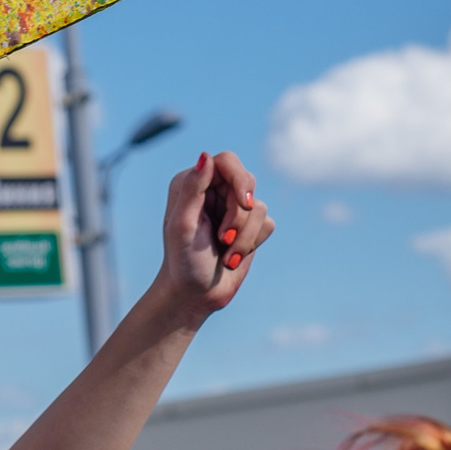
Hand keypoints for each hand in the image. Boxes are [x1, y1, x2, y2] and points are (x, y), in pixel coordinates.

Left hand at [151, 151, 272, 320]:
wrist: (196, 294)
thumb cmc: (184, 261)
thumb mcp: (183, 225)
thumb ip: (193, 188)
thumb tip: (205, 155)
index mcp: (192, 183)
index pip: (227, 161)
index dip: (240, 178)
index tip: (244, 203)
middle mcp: (213, 190)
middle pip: (247, 183)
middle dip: (239, 217)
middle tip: (223, 238)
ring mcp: (232, 208)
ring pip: (258, 207)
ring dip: (244, 236)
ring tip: (225, 254)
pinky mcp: (249, 226)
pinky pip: (267, 223)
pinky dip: (252, 243)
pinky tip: (233, 257)